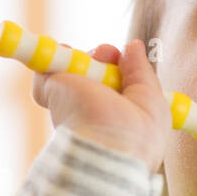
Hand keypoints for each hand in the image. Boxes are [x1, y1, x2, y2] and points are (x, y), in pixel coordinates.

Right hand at [30, 39, 170, 172]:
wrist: (104, 149)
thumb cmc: (135, 136)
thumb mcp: (152, 100)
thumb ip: (141, 72)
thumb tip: (133, 46)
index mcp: (116, 117)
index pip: (116, 86)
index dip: (122, 66)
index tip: (126, 57)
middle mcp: (92, 110)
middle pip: (94, 72)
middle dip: (104, 56)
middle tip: (108, 54)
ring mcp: (70, 102)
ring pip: (72, 68)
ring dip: (85, 56)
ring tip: (95, 57)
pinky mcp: (50, 92)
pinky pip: (45, 68)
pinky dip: (54, 55)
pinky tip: (68, 53)